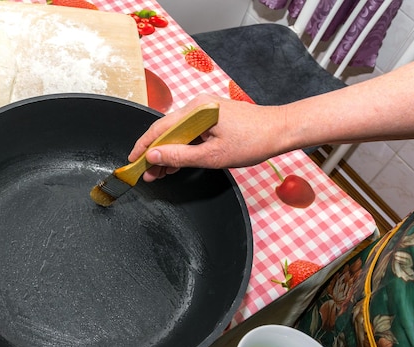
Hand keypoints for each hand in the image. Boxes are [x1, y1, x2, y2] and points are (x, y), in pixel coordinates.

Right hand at [127, 94, 287, 181]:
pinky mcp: (212, 116)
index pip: (159, 128)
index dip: (143, 147)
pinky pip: (190, 132)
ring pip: (178, 132)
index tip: (132, 162)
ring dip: (168, 153)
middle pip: (167, 130)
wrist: (281, 130)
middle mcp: (197, 105)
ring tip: (159, 174)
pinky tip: (176, 163)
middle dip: (154, 154)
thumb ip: (180, 156)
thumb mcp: (213, 156)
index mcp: (196, 109)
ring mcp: (205, 110)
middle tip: (146, 174)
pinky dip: (181, 147)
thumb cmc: (253, 141)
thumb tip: (154, 157)